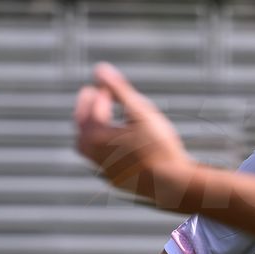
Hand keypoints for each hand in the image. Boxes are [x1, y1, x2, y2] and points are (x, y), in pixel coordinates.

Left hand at [74, 62, 193, 199]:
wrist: (172, 186)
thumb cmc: (158, 147)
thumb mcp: (141, 112)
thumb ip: (120, 90)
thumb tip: (100, 68)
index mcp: (95, 135)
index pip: (92, 108)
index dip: (101, 93)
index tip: (107, 85)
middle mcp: (94, 154)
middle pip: (83, 129)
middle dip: (87, 111)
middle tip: (94, 98)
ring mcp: (104, 170)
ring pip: (90, 148)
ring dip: (95, 132)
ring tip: (105, 123)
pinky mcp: (116, 181)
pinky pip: (103, 161)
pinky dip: (107, 148)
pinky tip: (122, 147)